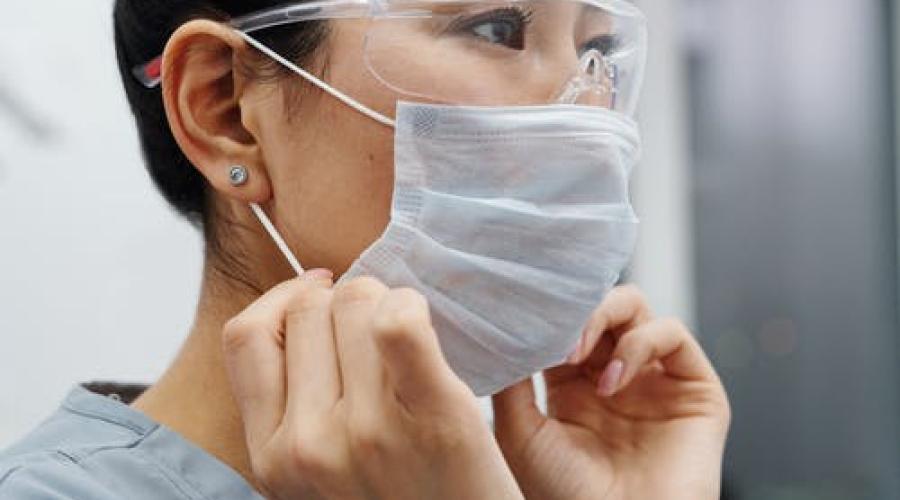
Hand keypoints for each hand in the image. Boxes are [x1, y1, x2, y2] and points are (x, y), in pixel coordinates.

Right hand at [223, 272, 522, 499]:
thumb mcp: (318, 473)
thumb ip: (294, 407)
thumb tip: (306, 299)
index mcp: (270, 458)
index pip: (245, 336)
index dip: (282, 301)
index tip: (318, 297)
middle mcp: (307, 445)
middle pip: (308, 309)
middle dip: (342, 300)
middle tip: (377, 326)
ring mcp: (367, 432)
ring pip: (357, 302)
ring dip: (386, 300)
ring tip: (410, 334)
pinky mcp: (434, 419)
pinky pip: (400, 326)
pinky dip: (410, 306)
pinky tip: (426, 320)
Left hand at [492, 285, 730, 499]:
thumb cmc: (564, 497)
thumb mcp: (521, 433)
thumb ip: (511, 380)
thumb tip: (501, 329)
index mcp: (573, 385)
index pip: (564, 323)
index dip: (545, 311)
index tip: (519, 307)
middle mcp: (615, 376)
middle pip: (599, 306)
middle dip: (574, 308)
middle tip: (553, 331)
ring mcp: (655, 379)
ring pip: (635, 307)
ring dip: (602, 316)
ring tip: (576, 355)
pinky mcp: (694, 388)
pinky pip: (672, 334)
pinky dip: (639, 343)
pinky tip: (612, 381)